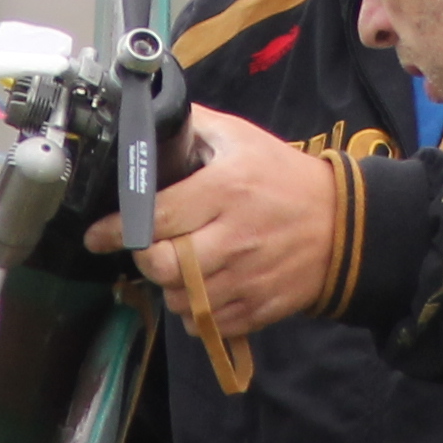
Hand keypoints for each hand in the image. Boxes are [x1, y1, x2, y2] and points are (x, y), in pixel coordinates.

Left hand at [88, 105, 341, 339]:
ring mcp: (247, 277)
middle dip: (145, 259)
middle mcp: (234, 237)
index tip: (98, 236)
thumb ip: (195, 127)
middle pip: (162, 266)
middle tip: (149, 247)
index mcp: (225, 190)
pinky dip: (194, 311)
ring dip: (169, 286)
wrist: (343, 225)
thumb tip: (150, 118)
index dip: (118, 229)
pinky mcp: (257, 306)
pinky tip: (202, 287)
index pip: (156, 217)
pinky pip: (205, 324)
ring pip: (180, 299)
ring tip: (178, 266)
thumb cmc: (285, 178)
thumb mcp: (243, 139)